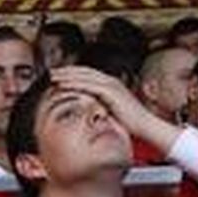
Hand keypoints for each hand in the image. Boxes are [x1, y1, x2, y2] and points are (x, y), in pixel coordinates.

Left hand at [48, 66, 180, 154]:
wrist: (146, 126)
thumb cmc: (131, 123)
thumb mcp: (113, 112)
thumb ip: (102, 107)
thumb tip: (90, 111)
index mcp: (111, 84)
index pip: (89, 74)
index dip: (74, 73)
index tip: (60, 75)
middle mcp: (111, 81)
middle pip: (84, 71)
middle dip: (67, 70)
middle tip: (52, 71)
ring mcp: (111, 85)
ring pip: (84, 75)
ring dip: (67, 75)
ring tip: (53, 76)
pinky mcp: (111, 92)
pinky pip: (88, 85)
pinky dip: (74, 83)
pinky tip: (63, 84)